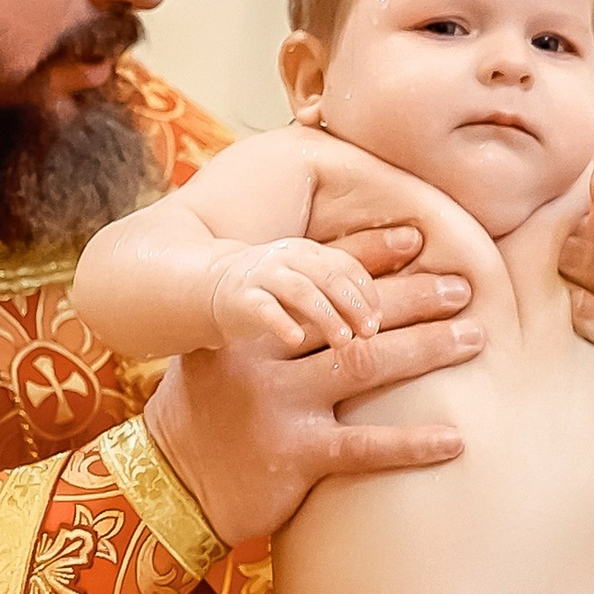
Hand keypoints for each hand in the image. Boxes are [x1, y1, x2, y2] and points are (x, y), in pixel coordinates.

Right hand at [141, 227, 481, 542]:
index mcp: (250, 324)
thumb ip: (271, 322)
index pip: (320, 279)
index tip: (420, 240)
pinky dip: (412, 443)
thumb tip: (337, 289)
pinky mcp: (293, 455)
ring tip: (474, 340)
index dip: (372, 256)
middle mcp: (262, 358)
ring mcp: (278, 406)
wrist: (170, 483)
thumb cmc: (209, 410)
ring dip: (428, 350)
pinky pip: (365, 446)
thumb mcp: (224, 352)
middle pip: (354, 316)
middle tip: (464, 290)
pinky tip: (456, 438)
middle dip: (415, 299)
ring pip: (366, 367)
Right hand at [209, 236, 383, 355]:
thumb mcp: (309, 283)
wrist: (212, 287)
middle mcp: (288, 258)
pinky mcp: (242, 299)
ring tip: (344, 340)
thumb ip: (340, 291)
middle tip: (369, 331)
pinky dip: (282, 323)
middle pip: (328, 275)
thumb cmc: (274, 292)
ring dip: (326, 315)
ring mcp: (263, 276)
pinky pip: (264, 308)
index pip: (346, 266)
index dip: (366, 293)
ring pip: (300, 290)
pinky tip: (297, 340)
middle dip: (353, 303)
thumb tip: (381, 309)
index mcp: (309, 252)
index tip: (378, 321)